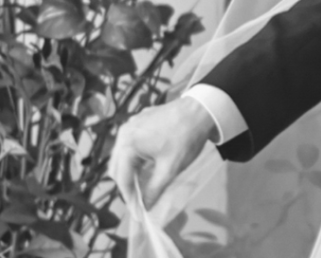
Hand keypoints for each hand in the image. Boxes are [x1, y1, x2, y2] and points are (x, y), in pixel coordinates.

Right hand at [110, 95, 215, 211]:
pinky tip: (146, 166)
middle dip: (128, 186)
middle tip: (141, 201)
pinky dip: (135, 158)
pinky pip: (130, 145)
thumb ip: (154, 191)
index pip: (123, 180)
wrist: (203, 108)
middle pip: (118, 168)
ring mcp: (131, 124)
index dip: (130, 199)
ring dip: (130, 172)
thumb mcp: (170, 168)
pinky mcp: (140, 121)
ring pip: (122, 156)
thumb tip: (144, 209)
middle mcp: (124, 133)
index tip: (138, 214)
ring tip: (143, 186)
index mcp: (128, 144)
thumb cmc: (186, 137)